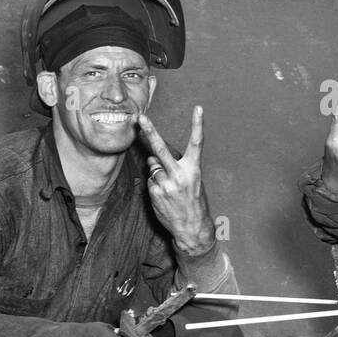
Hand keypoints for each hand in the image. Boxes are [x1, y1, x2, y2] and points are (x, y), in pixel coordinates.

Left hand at [139, 108, 215, 255]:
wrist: (192, 227)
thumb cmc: (194, 202)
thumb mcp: (192, 182)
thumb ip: (174, 168)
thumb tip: (152, 160)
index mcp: (193, 170)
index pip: (196, 143)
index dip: (197, 125)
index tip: (198, 108)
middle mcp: (179, 175)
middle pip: (161, 150)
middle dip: (150, 132)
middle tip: (140, 117)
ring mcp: (165, 184)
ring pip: (153, 168)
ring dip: (157, 172)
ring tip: (169, 187)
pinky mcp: (155, 193)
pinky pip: (150, 181)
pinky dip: (155, 185)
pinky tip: (164, 195)